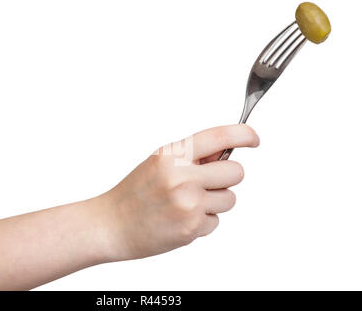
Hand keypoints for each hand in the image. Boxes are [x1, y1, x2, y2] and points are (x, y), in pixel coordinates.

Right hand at [100, 124, 259, 260]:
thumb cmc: (133, 193)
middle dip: (226, 178)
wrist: (110, 225)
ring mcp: (189, 204)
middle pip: (237, 172)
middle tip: (206, 183)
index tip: (253, 139)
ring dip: (215, 202)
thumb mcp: (159, 162)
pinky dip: (203, 222)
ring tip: (187, 204)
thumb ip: (192, 156)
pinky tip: (180, 219)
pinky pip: (216, 221)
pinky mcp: (191, 228)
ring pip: (230, 199)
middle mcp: (183, 177)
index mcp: (173, 155)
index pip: (221, 136)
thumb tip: (225, 153)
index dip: (245, 134)